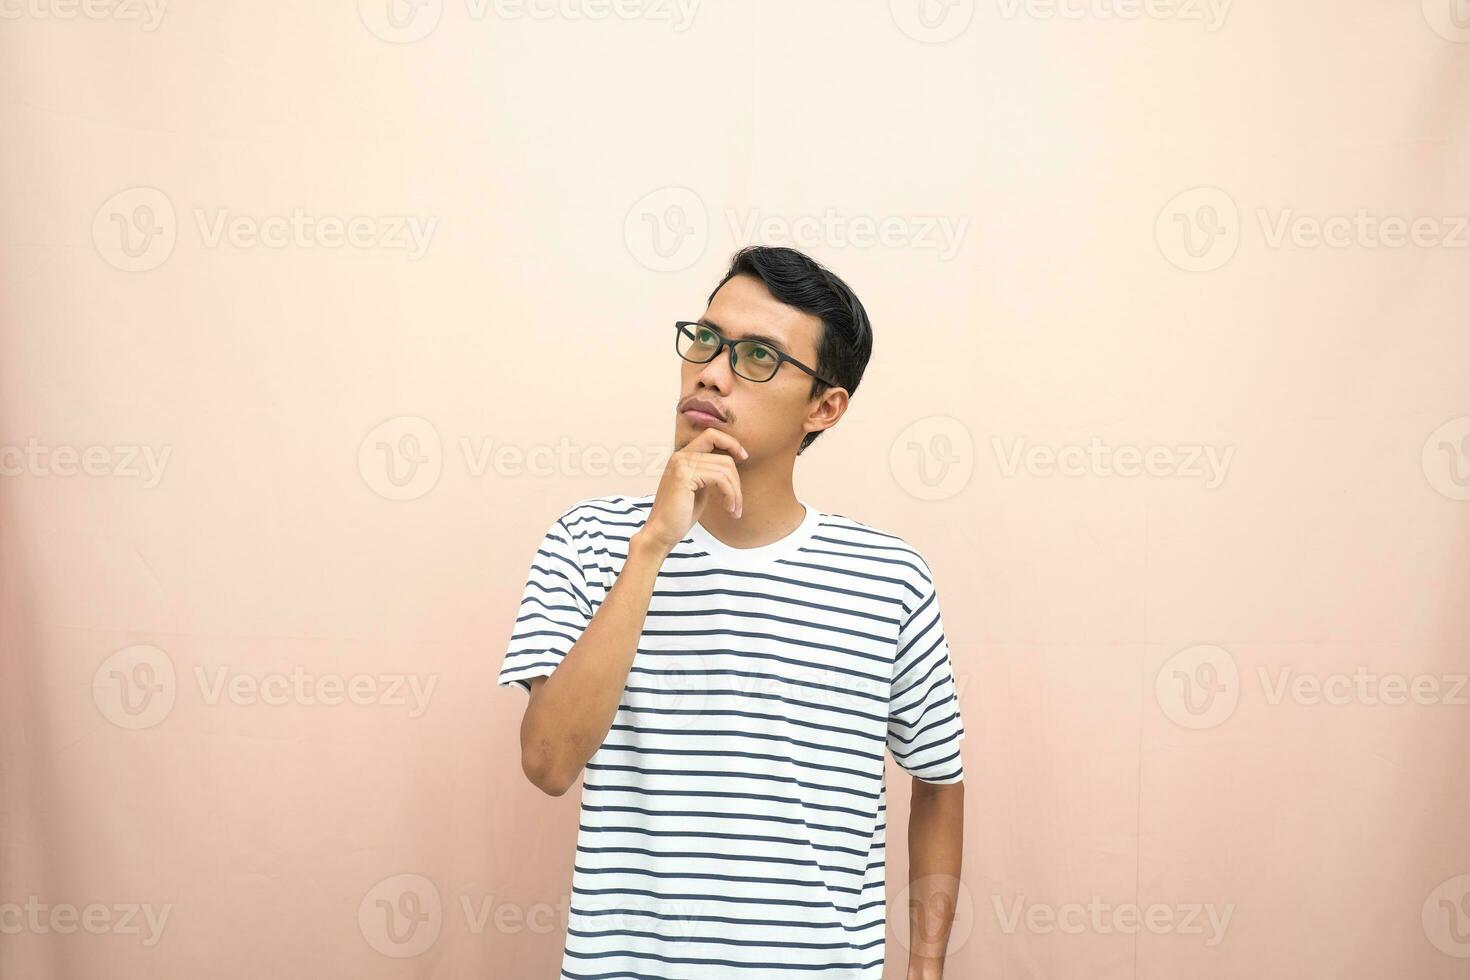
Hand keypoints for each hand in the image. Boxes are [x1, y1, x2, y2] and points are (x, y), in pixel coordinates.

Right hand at [639, 428, 748, 552]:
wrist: (661, 533)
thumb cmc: (680, 515)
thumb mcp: (698, 488)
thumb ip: (710, 473)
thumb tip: (732, 462)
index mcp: (683, 457)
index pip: (712, 435)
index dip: (731, 443)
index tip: (743, 457)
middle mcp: (680, 456)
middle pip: (724, 456)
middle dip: (737, 480)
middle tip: (737, 502)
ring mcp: (681, 464)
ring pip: (725, 469)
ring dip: (735, 492)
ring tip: (734, 509)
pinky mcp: (684, 476)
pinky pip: (721, 479)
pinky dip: (730, 495)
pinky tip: (728, 509)